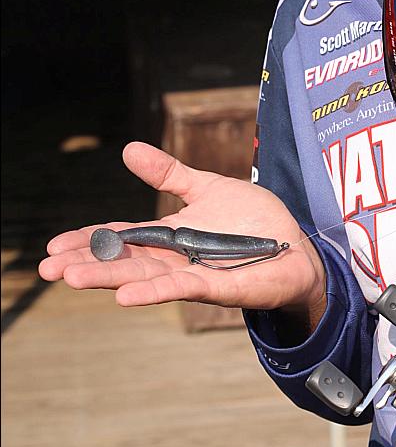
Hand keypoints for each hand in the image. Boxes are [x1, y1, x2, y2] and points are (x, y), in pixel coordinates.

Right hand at [38, 141, 326, 318]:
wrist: (295, 247)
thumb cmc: (252, 221)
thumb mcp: (206, 187)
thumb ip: (169, 173)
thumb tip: (128, 149)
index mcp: (168, 235)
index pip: (120, 238)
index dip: (87, 241)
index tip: (52, 247)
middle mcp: (174, 258)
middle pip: (122, 262)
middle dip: (86, 264)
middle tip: (49, 268)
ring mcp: (192, 274)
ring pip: (143, 278)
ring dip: (108, 279)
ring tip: (73, 277)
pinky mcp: (216, 286)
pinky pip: (180, 288)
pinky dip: (152, 293)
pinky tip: (124, 297)